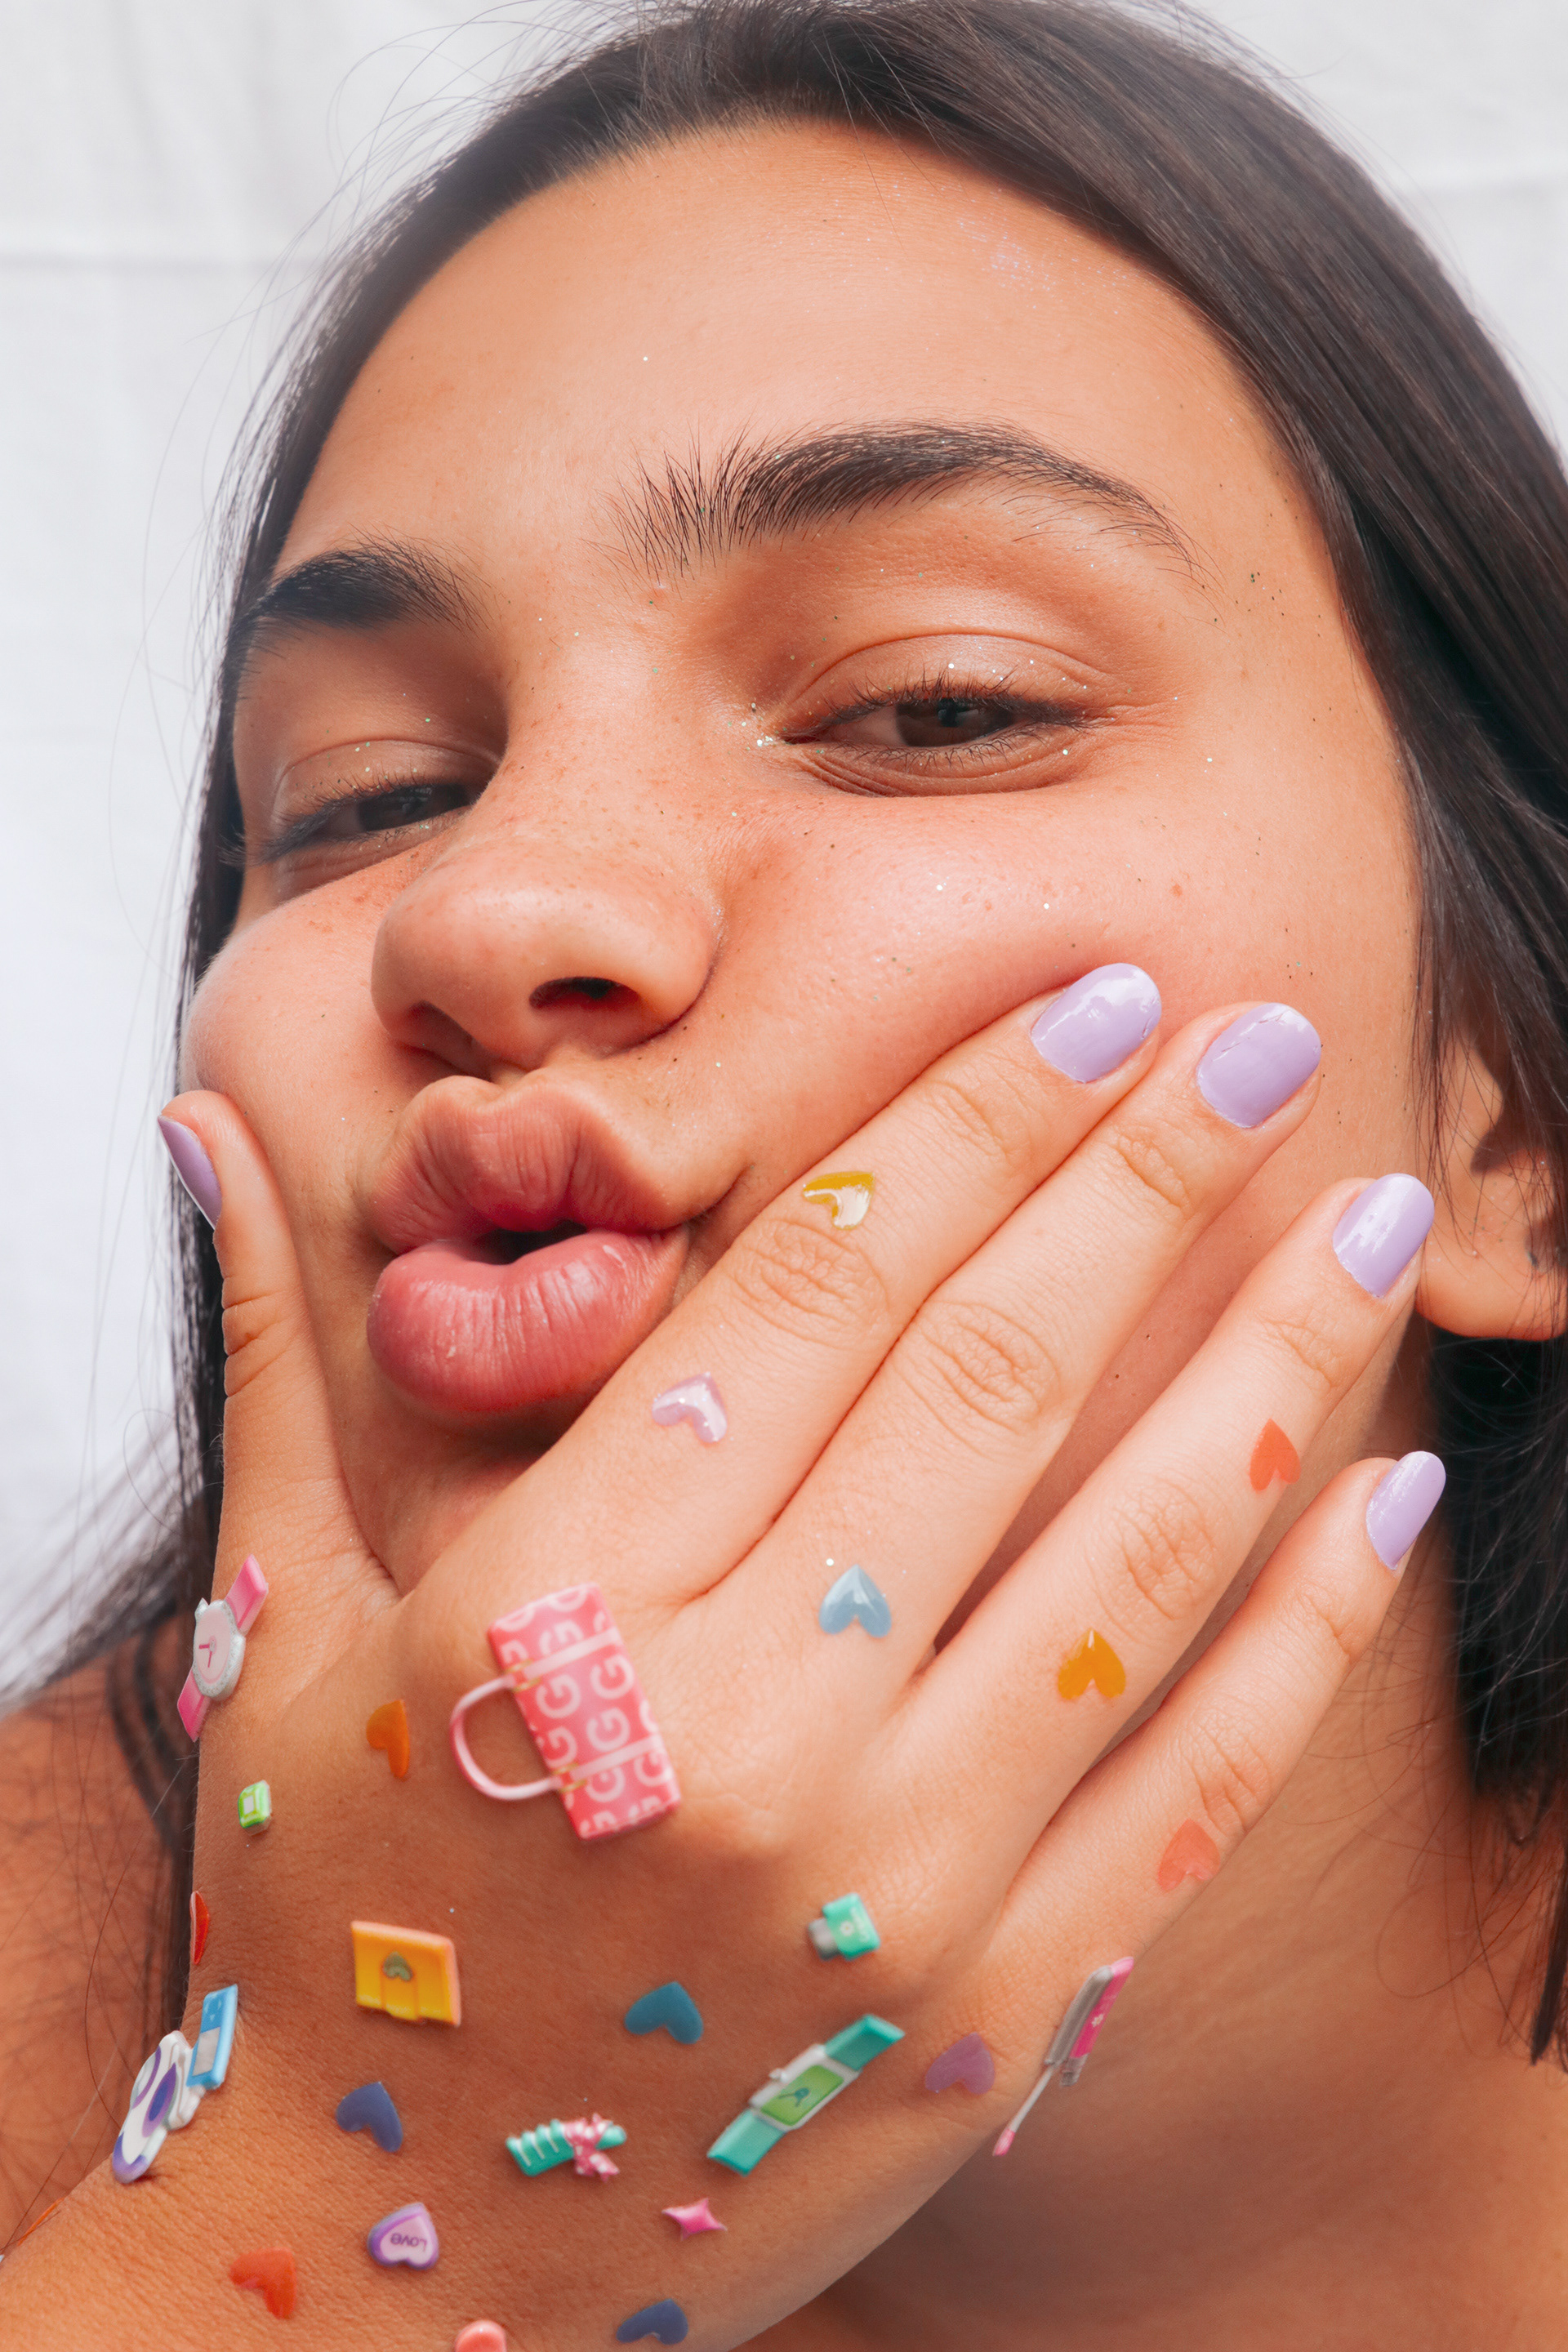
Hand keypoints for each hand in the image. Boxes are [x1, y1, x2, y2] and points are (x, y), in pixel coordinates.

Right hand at [54, 974, 1431, 2347]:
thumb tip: (200, 1130)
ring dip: (1272, 1359)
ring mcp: (890, 1883)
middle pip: (988, 1384)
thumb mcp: (274, 1634)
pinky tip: (1384, 1479)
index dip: (964, 1122)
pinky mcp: (1000, 2010)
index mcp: (554, 1612)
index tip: (1082, 1007)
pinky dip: (1309, 1621)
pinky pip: (1196, 1776)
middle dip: (1144, 1183)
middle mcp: (733, 1732)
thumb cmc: (327, 1918)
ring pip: (1131, 1559)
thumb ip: (270, 1365)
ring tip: (1375, 1216)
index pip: (809, 1294)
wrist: (377, 2267)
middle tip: (1268, 1038)